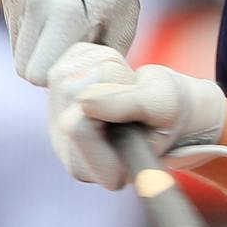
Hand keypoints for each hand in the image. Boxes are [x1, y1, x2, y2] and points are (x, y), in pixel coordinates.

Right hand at [0, 0, 158, 84]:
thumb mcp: (123, 18)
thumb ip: (98, 57)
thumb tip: (81, 82)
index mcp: (63, 12)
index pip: (38, 76)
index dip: (58, 74)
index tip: (78, 60)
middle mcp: (31, 1)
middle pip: (22, 65)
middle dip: (44, 63)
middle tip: (71, 47)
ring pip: (15, 44)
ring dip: (37, 43)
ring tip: (66, 22)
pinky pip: (14, 19)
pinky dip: (31, 21)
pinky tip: (55, 1)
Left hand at [47, 43, 226, 189]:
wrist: (168, 105)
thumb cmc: (171, 112)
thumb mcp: (162, 105)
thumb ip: (127, 105)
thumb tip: (83, 100)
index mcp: (103, 170)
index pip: (77, 127)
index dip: (104, 100)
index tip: (130, 98)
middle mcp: (72, 153)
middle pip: (67, 92)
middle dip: (107, 76)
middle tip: (131, 91)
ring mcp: (58, 126)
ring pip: (63, 74)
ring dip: (102, 65)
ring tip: (124, 87)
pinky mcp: (55, 100)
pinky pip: (65, 61)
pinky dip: (92, 57)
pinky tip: (110, 78)